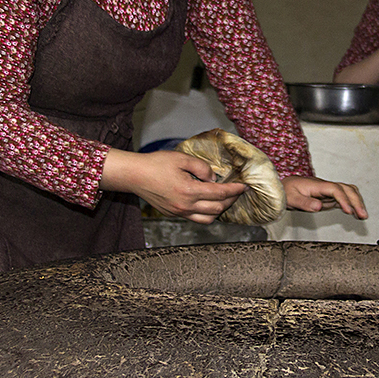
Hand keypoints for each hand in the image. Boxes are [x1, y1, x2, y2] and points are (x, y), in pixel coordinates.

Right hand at [101, 149, 247, 224]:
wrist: (134, 175)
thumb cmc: (155, 164)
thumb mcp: (181, 158)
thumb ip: (201, 167)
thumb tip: (213, 177)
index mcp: (189, 191)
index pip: (220, 193)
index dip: (234, 190)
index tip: (243, 186)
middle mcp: (185, 206)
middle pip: (217, 208)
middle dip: (230, 200)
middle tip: (236, 191)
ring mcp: (179, 212)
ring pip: (208, 219)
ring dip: (220, 210)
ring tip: (224, 199)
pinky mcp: (173, 214)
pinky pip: (196, 218)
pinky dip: (207, 213)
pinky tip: (208, 203)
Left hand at [282, 176, 367, 219]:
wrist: (284, 187)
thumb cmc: (287, 192)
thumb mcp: (292, 199)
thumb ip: (305, 203)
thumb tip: (318, 206)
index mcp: (317, 185)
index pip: (335, 190)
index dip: (344, 199)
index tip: (349, 211)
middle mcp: (325, 186)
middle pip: (346, 189)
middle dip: (356, 201)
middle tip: (363, 215)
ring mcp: (328, 191)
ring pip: (348, 191)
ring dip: (357, 201)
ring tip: (362, 215)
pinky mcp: (328, 196)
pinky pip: (344, 197)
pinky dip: (352, 204)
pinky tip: (355, 213)